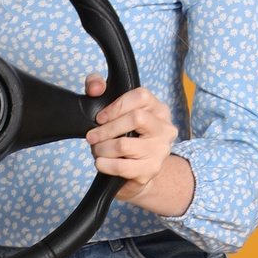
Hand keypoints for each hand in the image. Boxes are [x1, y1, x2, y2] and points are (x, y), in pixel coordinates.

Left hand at [84, 73, 192, 212]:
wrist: (137, 171)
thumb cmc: (124, 135)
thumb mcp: (112, 107)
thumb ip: (98, 86)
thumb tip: (95, 88)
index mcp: (158, 109)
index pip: (141, 96)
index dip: (117, 105)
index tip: (100, 117)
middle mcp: (164, 128)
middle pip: (135, 118)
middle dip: (106, 128)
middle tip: (92, 136)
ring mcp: (160, 151)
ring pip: (123, 145)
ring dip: (102, 148)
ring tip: (97, 150)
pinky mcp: (150, 170)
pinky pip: (121, 166)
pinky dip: (104, 164)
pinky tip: (101, 162)